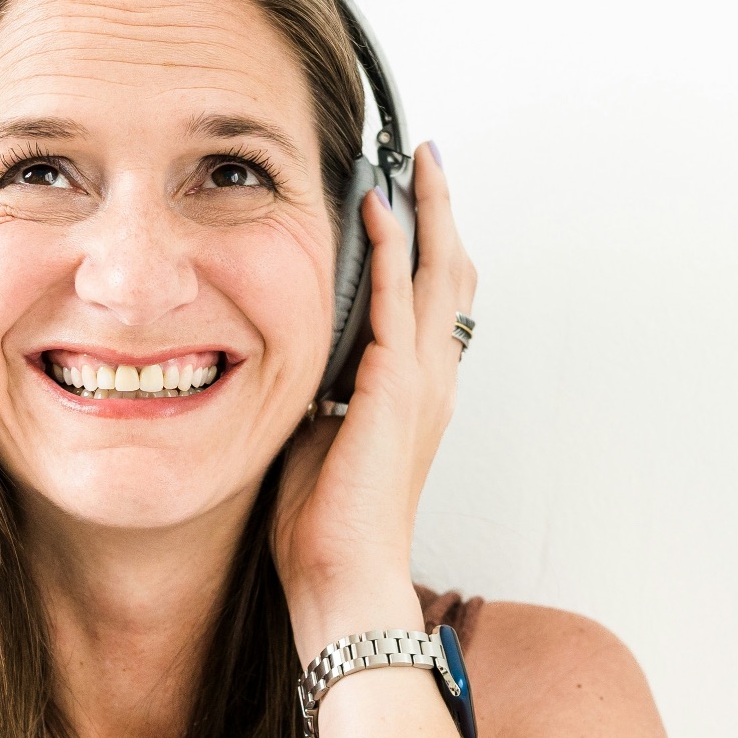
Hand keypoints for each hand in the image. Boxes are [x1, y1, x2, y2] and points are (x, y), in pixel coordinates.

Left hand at [273, 142, 477, 655]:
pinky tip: (380, 208)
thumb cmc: (326, 527)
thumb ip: (316, 394)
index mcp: (417, 394)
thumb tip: (285, 362)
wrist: (343, 579)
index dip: (429, 246)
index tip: (413, 197)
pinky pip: (398, 300)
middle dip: (442, 211)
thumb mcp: (316, 439)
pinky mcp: (397, 387)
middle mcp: (432, 380)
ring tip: (417, 162)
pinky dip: (393, 249)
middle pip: (452, 274)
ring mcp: (422, 382)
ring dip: (428, 212)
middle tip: (428, 158)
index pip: (431, 301)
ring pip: (438, 274)